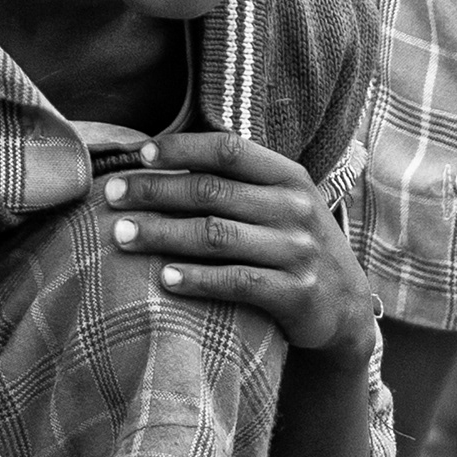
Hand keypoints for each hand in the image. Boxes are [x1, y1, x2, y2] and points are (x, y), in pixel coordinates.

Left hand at [101, 129, 381, 369]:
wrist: (345, 307)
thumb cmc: (294, 246)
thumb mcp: (282, 205)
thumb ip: (238, 184)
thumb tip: (161, 161)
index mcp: (289, 177)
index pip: (229, 150)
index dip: (182, 149)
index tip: (140, 154)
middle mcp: (296, 208)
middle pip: (212, 192)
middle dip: (155, 191)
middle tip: (111, 196)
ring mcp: (298, 251)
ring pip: (217, 236)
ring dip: (162, 233)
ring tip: (122, 236)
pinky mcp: (296, 293)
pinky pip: (236, 282)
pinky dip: (197, 279)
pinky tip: (163, 278)